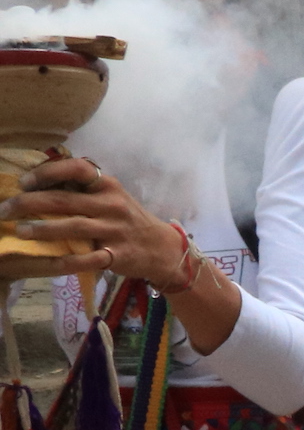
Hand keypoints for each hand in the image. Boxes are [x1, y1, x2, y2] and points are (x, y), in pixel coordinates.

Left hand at [7, 155, 193, 287]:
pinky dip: (67, 260)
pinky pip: (88, 259)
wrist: (162, 248)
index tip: (25, 183)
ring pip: (73, 227)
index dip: (47, 173)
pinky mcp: (118, 256)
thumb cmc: (127, 220)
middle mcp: (112, 205)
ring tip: (20, 231)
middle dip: (29, 204)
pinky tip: (49, 261)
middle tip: (6, 210)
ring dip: (42, 229)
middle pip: (64, 200)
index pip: (77, 169)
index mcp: (108, 186)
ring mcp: (115, 231)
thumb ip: (82, 190)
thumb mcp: (111, 197)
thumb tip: (37, 185)